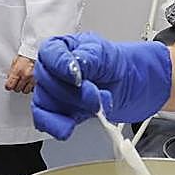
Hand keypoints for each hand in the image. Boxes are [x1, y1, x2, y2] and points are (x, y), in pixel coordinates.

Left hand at [4, 55, 34, 93]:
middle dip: (17, 86)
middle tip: (18, 82)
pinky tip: (30, 82)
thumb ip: (11, 73)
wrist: (36, 54)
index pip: (9, 86)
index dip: (8, 86)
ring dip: (24, 88)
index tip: (9, 85)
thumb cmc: (25, 57)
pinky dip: (31, 87)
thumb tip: (8, 80)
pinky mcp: (38, 81)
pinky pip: (32, 89)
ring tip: (25, 82)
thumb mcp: (15, 62)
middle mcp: (25, 76)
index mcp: (17, 71)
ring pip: (25, 91)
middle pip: (17, 89)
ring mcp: (32, 79)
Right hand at [31, 32, 172, 140]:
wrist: (130, 84)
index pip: (49, 54)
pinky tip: (68, 127)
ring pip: (45, 103)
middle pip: (47, 82)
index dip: (60, 66)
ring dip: (71, 109)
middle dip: (74, 92)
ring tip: (95, 107)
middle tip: (95, 95)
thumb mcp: (104, 54)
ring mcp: (54, 92)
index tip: (77, 77)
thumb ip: (87, 58)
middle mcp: (52, 69)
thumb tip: (72, 66)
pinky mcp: (59, 112)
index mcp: (60, 48)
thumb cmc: (116, 64)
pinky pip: (47, 121)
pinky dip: (57, 126)